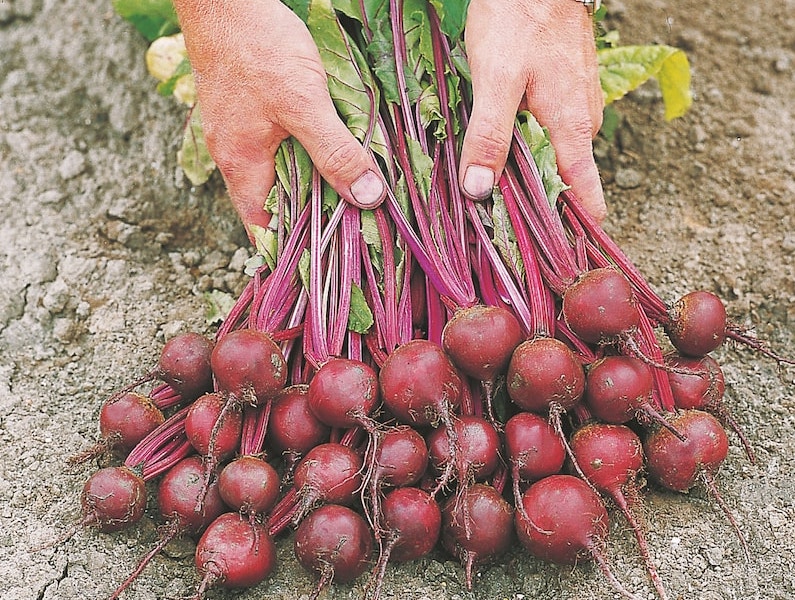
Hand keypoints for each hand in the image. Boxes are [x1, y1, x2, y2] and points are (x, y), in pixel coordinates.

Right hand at [173, 0, 385, 236]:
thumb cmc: (258, 48)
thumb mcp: (305, 104)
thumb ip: (334, 152)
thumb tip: (367, 198)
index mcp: (241, 166)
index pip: (263, 228)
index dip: (292, 248)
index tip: (327, 259)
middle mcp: (234, 156)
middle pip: (273, 204)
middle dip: (309, 216)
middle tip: (352, 226)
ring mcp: (237, 132)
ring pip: (277, 173)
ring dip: (309, 182)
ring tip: (348, 192)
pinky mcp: (246, 110)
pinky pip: (276, 146)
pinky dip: (302, 154)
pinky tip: (329, 147)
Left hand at [460, 0, 605, 220]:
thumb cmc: (520, 17)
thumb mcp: (495, 80)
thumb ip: (489, 134)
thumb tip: (480, 190)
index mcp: (573, 128)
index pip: (588, 194)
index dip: (576, 230)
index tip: (560, 260)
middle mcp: (583, 121)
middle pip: (566, 180)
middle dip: (538, 205)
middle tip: (499, 227)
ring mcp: (577, 103)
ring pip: (555, 154)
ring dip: (528, 173)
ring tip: (492, 193)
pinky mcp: (564, 89)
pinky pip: (550, 131)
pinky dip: (528, 145)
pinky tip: (500, 148)